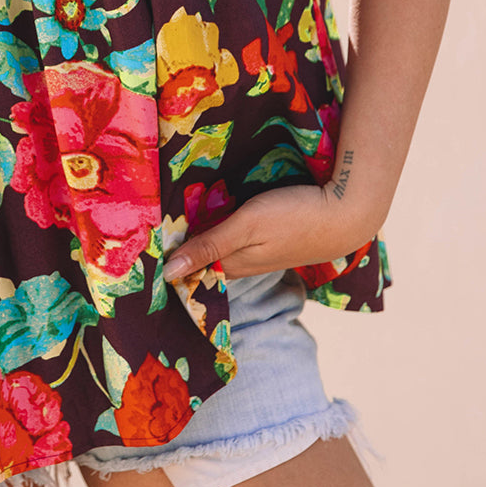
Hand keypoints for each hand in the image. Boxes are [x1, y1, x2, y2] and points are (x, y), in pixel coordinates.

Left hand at [162, 182, 380, 282]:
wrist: (348, 213)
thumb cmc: (295, 216)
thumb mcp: (247, 226)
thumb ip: (209, 246)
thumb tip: (168, 274)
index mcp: (233, 265)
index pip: (187, 269)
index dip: (164, 259)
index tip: (136, 248)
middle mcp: (242, 263)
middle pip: (201, 258)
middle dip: (176, 248)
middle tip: (143, 231)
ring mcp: (259, 252)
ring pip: (218, 248)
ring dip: (197, 238)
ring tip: (167, 220)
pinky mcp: (272, 239)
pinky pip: (234, 238)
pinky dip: (218, 229)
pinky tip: (210, 214)